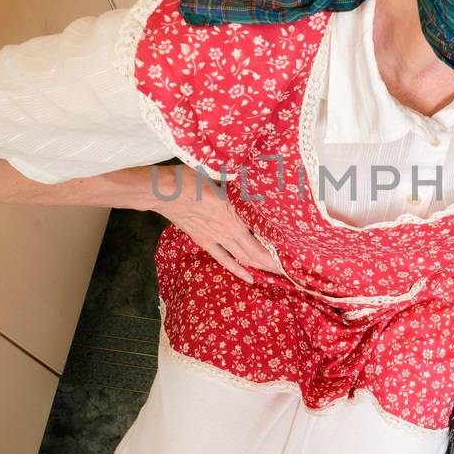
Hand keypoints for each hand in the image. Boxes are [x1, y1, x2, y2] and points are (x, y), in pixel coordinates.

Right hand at [148, 165, 280, 283]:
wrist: (163, 191)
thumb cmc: (190, 179)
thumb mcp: (220, 176)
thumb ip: (237, 182)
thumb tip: (254, 175)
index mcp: (233, 217)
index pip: (259, 241)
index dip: (274, 253)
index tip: (289, 258)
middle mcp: (227, 231)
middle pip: (254, 253)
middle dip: (271, 263)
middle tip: (287, 271)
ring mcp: (215, 238)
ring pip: (242, 257)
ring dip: (258, 267)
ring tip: (274, 274)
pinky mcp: (204, 241)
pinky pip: (224, 259)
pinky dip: (238, 269)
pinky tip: (248, 278)